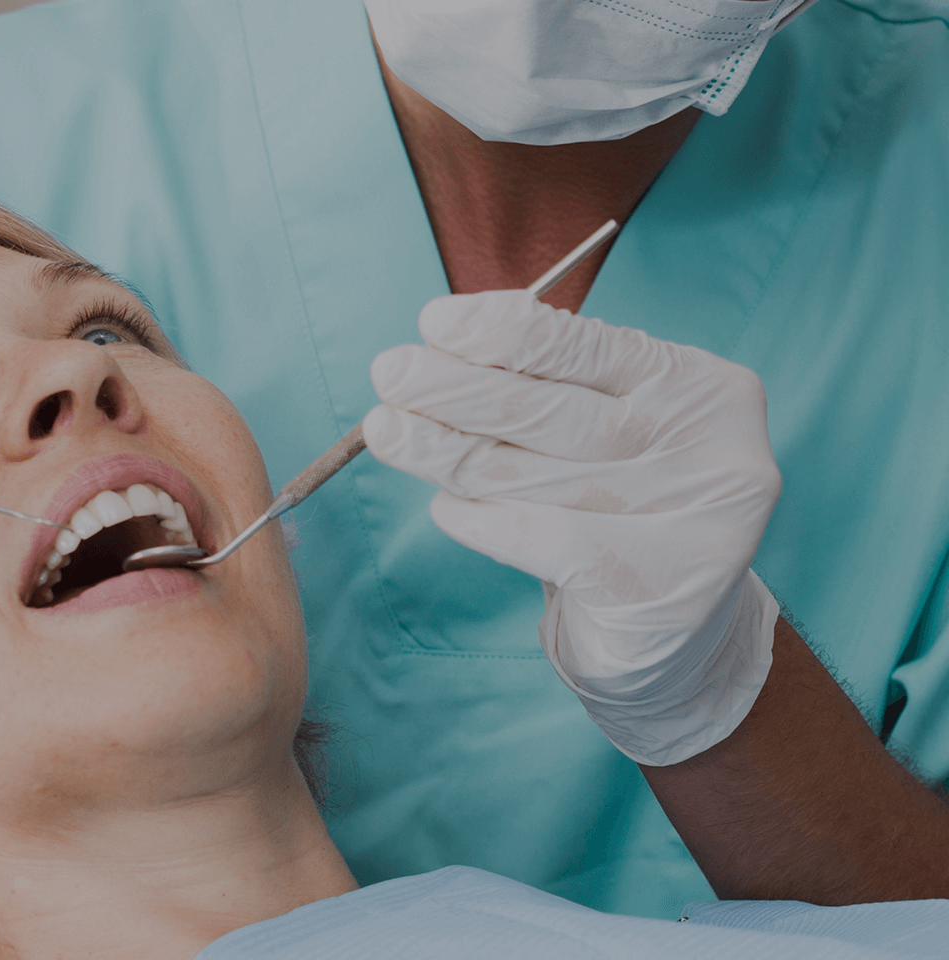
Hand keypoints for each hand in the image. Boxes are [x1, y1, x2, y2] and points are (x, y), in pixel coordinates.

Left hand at [363, 290, 780, 765]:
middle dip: (455, 387)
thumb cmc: (625, 504)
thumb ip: (549, 383)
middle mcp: (706, 448)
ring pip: (530, 474)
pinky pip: (537, 538)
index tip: (433, 323)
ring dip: (443, 449)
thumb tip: (444, 341)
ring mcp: (687, 520)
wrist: (678, 629)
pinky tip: (444, 507)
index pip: (588, 346)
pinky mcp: (652, 586)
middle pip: (551, 409)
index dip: (501, 333)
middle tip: (389, 372)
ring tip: (385, 430)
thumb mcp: (608, 425)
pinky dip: (479, 518)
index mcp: (700, 388)